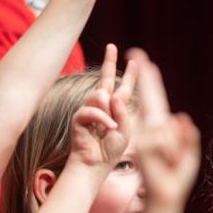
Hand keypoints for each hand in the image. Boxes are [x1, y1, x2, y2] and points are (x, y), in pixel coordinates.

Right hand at [68, 43, 137, 170]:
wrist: (94, 165)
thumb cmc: (110, 151)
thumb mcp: (124, 131)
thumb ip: (122, 112)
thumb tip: (112, 94)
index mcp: (115, 109)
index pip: (123, 88)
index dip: (129, 75)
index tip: (133, 61)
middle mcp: (101, 106)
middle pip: (105, 79)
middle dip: (108, 62)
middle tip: (111, 46)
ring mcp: (89, 110)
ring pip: (99, 95)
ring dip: (108, 109)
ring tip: (112, 125)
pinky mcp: (79, 118)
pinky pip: (91, 110)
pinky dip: (101, 118)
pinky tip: (108, 127)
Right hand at [129, 48, 200, 207]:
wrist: (165, 197)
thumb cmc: (175, 177)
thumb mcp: (188, 153)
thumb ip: (186, 136)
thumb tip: (179, 117)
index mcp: (160, 127)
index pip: (155, 100)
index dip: (150, 81)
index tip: (145, 61)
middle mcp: (149, 129)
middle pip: (148, 97)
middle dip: (143, 77)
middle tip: (135, 53)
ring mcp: (143, 137)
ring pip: (168, 127)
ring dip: (176, 148)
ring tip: (171, 162)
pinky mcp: (141, 147)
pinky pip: (165, 139)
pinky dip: (172, 152)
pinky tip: (166, 162)